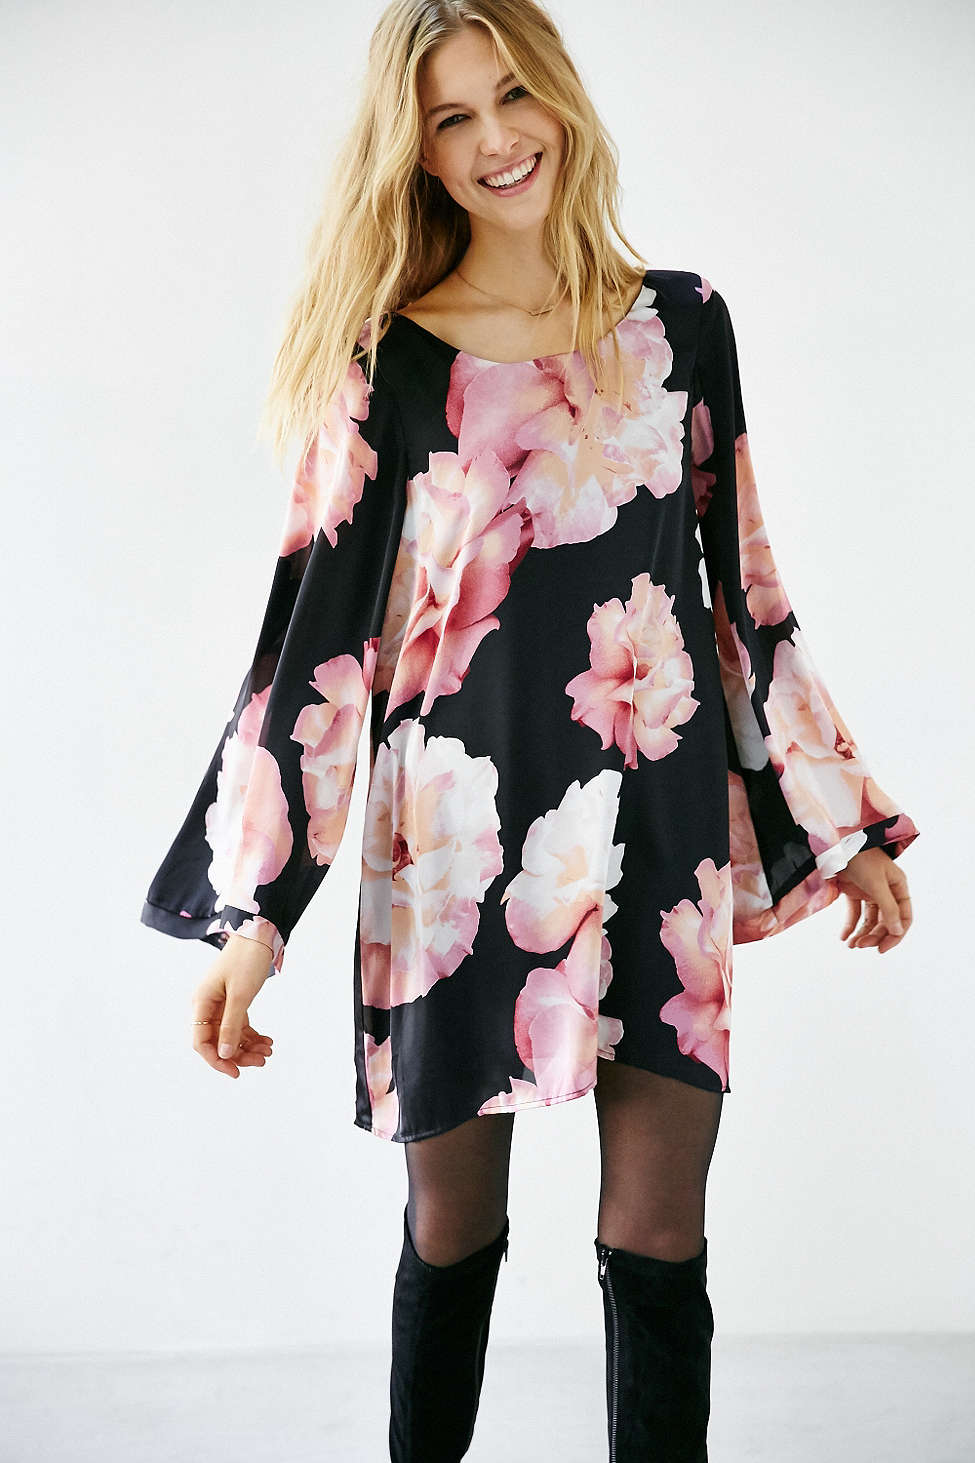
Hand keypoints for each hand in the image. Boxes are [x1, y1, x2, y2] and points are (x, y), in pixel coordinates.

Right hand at [190, 934, 274, 1078]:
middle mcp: (207, 1006)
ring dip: (248, 1047)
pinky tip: (267, 1041)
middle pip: (218, 1041)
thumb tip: (224, 1054)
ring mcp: (220, 1004)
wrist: (258, 933)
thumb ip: (231, 1025)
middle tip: (262, 1061)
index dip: (216, 1060)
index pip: (201, 1042)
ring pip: (230, 1035)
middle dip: (238, 1055)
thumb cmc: (246, 960)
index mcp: (201, 1003)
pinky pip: (240, 1025)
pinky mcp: (233, 1001)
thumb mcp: (240, 995)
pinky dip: (252, 1035)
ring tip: (268, 1052)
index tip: (235, 1072)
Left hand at [834, 846, 912, 954]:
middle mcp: (886, 890)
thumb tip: (898, 931)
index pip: (904, 916)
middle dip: (874, 935)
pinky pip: (854, 912)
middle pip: (886, 921)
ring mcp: (869, 891)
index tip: (882, 948)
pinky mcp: (853, 890)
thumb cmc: (860, 856)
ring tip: (851, 944)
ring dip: (862, 933)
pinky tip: (844, 937)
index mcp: (898, 886)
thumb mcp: (876, 883)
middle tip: (860, 945)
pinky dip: (850, 925)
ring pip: (870, 919)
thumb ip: (888, 908)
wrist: (835, 841)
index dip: (896, 934)